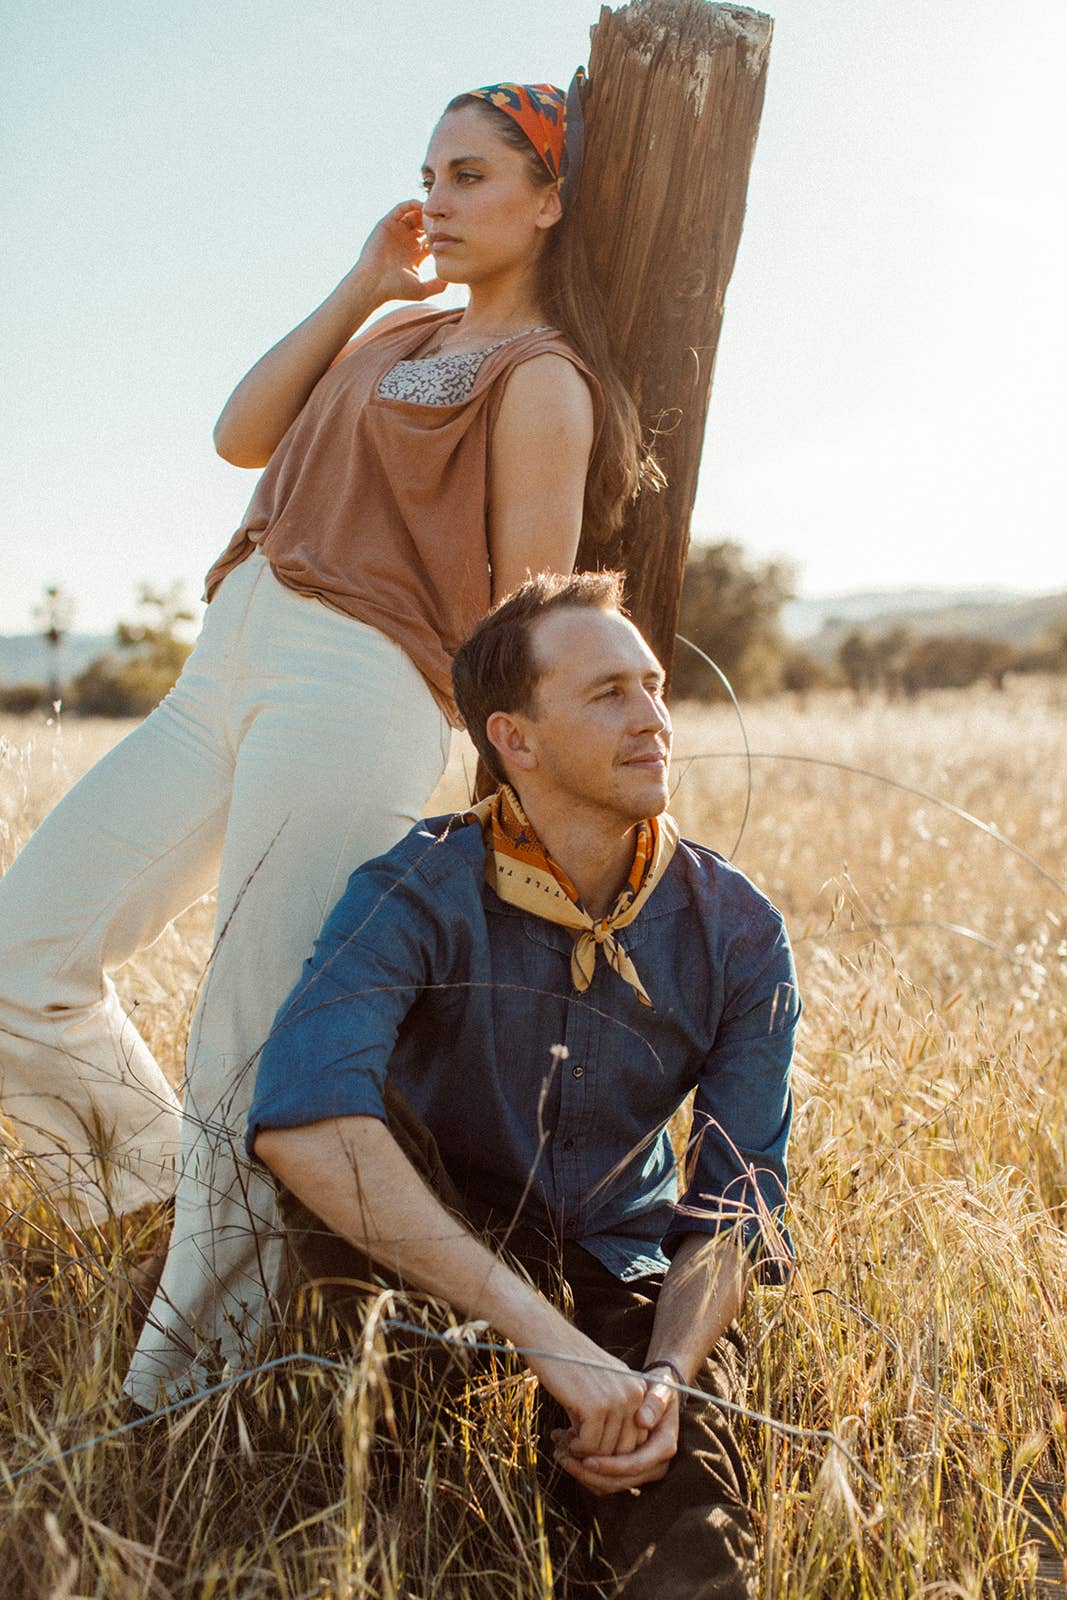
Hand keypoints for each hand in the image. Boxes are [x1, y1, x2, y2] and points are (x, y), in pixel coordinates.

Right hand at [354, 201, 446, 303]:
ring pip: (414, 215)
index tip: (453, 233)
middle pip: (425, 225)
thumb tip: (452, 281)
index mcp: (416, 255)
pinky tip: (422, 207)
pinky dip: (412, 204)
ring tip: (435, 212)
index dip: (443, 234)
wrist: (373, 283)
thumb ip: (437, 286)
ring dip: (425, 211)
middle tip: (446, 219)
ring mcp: (397, 232)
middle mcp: (407, 241)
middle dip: (435, 221)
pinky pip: (401, 208)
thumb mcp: (422, 290)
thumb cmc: (395, 289)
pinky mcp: (387, 223)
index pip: (433, 239)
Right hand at [524, 1327, 648, 1460]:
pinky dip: (576, 1448)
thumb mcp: (601, 1385)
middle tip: (574, 1447)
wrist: (548, 1340)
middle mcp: (634, 1395)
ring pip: (606, 1450)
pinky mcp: (596, 1408)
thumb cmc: (570, 1363)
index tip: (590, 1445)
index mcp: (638, 1388)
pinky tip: (564, 1436)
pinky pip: (590, 1446)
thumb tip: (610, 1454)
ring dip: (584, 1452)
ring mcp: (617, 1401)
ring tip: (566, 1441)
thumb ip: (613, 1413)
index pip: (636, 1437)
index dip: (612, 1448)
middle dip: (599, 1455)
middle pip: (624, 1447)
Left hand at [553, 1375, 679, 1495]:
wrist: (656, 1395)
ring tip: (560, 1452)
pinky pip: (604, 1481)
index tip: (586, 1459)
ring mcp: (641, 1471)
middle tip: (562, 1456)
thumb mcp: (660, 1388)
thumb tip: (643, 1421)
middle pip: (618, 1482)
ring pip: (607, 1486)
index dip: (609, 1466)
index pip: (634, 1465)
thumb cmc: (657, 1389)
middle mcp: (655, 1466)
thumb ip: (655, 1402)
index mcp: (663, 1447)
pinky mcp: (628, 1472)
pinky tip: (568, 1452)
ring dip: (582, 1474)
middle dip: (588, 1474)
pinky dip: (585, 1472)